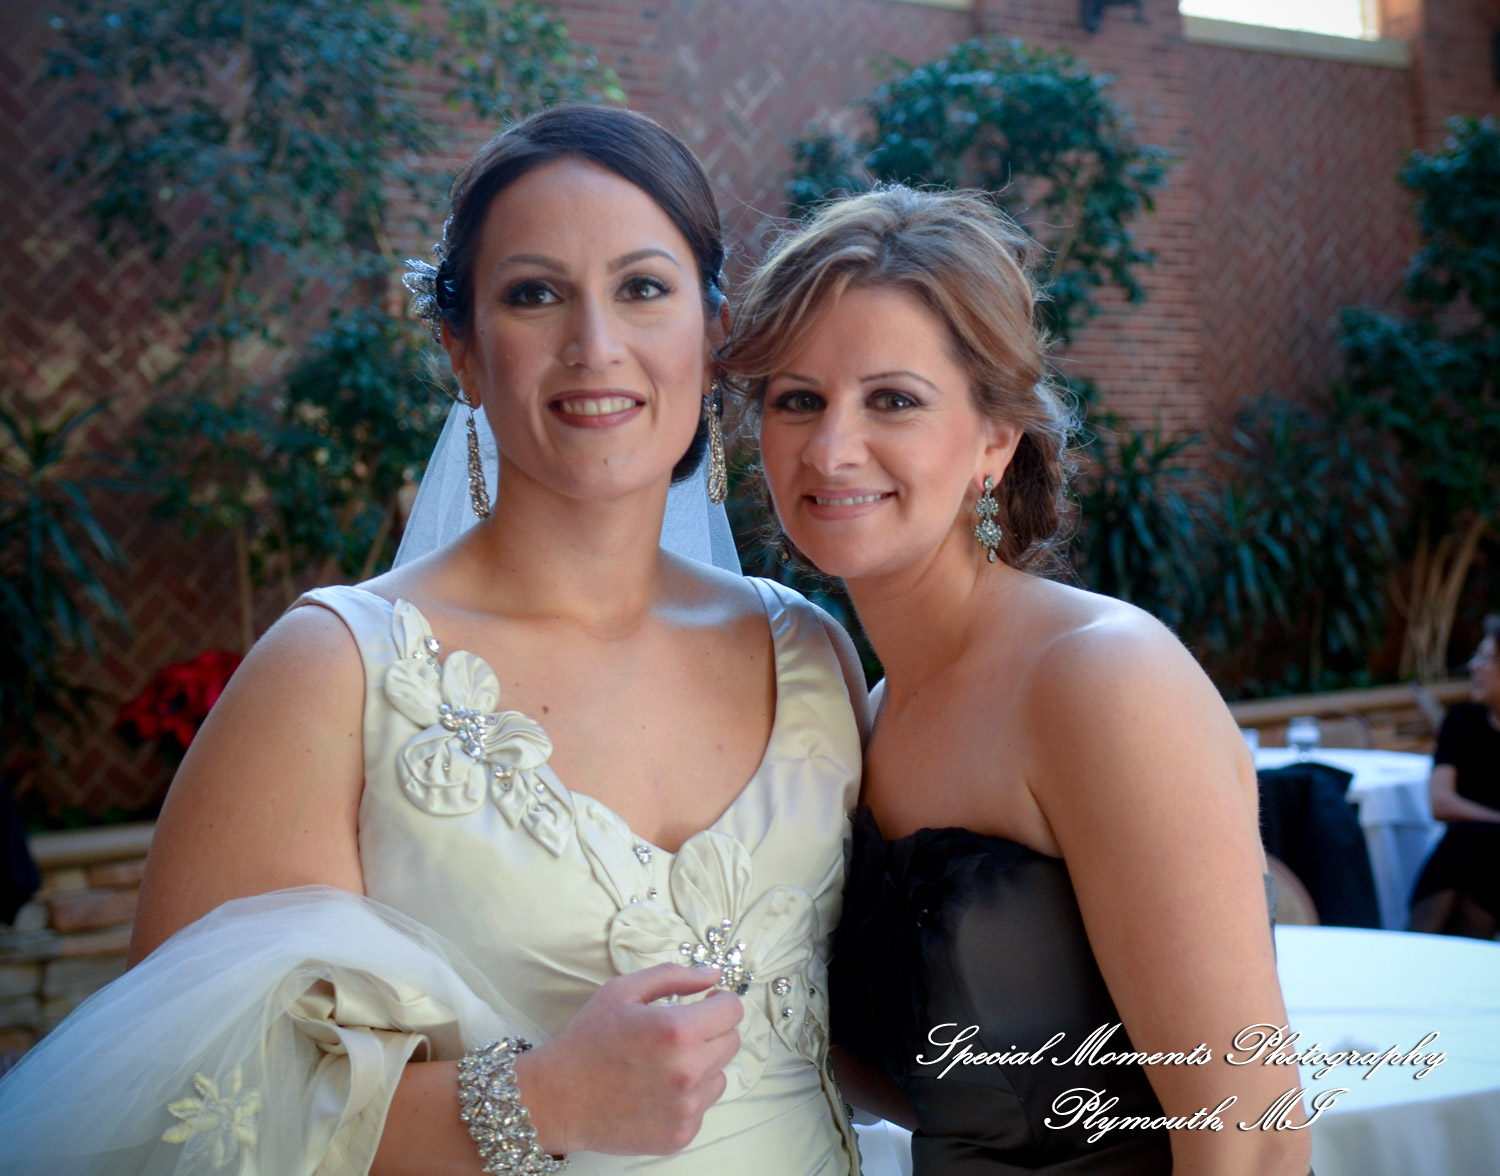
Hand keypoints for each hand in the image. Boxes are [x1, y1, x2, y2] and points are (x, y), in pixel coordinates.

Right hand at [514, 963, 743, 1155]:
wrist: (557, 1098)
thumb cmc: (587, 1040)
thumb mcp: (623, 991)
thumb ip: (674, 977)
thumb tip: (713, 974)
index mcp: (677, 1031)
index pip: (733, 1010)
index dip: (719, 1001)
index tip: (705, 1003)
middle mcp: (688, 1071)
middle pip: (732, 1042)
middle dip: (711, 1031)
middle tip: (678, 1034)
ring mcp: (686, 1108)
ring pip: (720, 1075)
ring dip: (702, 1066)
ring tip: (663, 1064)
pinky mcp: (680, 1134)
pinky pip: (702, 1106)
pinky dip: (687, 1096)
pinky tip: (655, 1089)